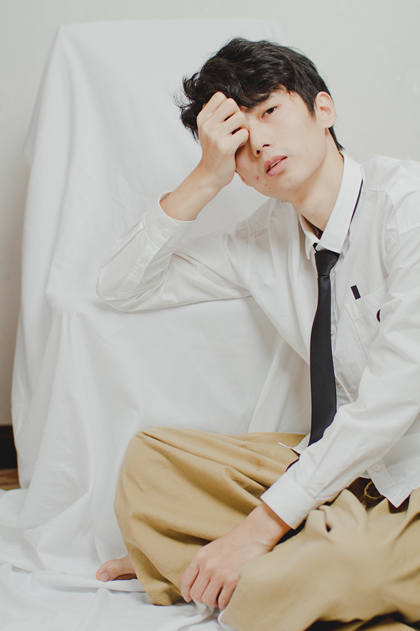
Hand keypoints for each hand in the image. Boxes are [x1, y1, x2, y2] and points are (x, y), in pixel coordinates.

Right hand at [161, 93, 247, 220]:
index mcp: (203, 118)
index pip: (220, 96)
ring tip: (237, 137)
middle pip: (232, 103)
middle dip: (238, 115)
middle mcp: (207, 125)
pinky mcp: (226, 147)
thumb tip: (231, 99)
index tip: (227, 119)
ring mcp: (215, 136)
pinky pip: (244, 133)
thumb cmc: (214, 151)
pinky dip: (244, 139)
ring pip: (240, 117)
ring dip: (243, 127)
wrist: (210, 174)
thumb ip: (216, 114)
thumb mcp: (209, 129)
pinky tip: (237, 146)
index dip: (229, 106)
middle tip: (235, 129)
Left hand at [180, 502, 289, 609]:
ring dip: (214, 602)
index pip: (186, 581)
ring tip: (221, 597)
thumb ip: (203, 564)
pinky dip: (225, 603)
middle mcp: (207, 566)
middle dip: (203, 599)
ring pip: (208, 600)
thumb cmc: (236, 541)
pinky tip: (229, 597)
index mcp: (201, 557)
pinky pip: (222, 601)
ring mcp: (219, 574)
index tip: (189, 597)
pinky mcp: (232, 581)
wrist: (254, 534)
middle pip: (196, 594)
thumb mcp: (213, 549)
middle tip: (211, 596)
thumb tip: (199, 583)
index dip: (186, 593)